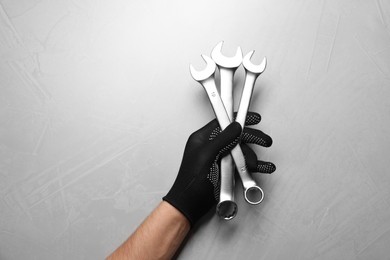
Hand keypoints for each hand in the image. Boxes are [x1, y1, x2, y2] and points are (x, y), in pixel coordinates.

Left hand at [163, 112, 274, 226]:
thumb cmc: (192, 183)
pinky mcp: (225, 170)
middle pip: (236, 136)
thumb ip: (222, 139)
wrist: (191, 205)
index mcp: (203, 139)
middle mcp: (211, 146)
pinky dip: (253, 166)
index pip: (223, 122)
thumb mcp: (206, 156)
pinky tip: (263, 167)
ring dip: (252, 157)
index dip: (239, 119)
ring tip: (257, 164)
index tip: (254, 118)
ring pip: (241, 151)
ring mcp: (219, 158)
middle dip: (252, 138)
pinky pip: (242, 164)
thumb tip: (235, 126)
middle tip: (265, 141)